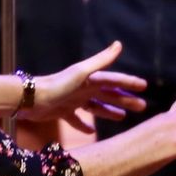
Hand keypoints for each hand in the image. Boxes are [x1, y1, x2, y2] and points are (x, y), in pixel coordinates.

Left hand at [27, 41, 147, 131]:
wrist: (31, 98)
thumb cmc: (57, 85)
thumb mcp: (82, 73)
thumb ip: (101, 60)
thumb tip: (119, 44)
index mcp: (90, 79)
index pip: (115, 80)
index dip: (129, 82)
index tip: (144, 86)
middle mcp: (83, 88)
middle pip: (109, 94)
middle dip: (125, 99)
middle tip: (142, 106)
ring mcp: (73, 100)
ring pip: (96, 107)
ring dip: (110, 111)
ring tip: (123, 118)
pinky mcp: (63, 112)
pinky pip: (77, 120)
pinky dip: (85, 125)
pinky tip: (92, 131)